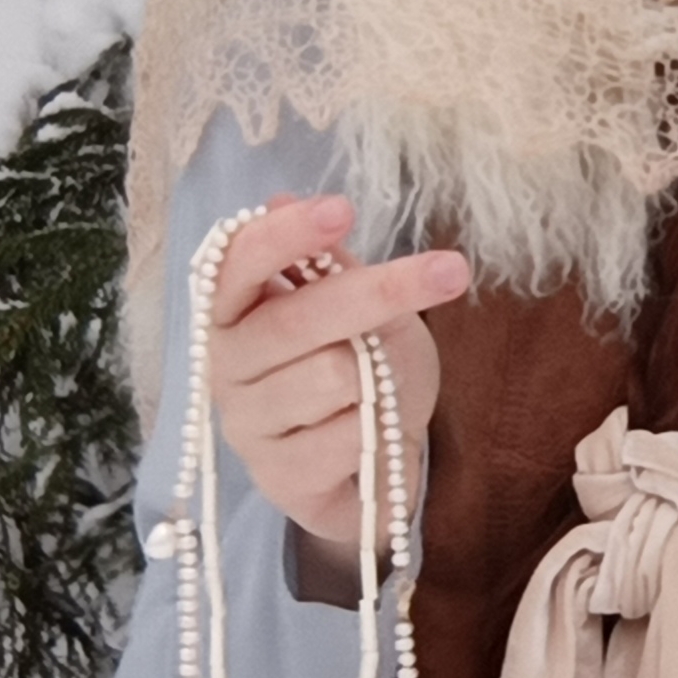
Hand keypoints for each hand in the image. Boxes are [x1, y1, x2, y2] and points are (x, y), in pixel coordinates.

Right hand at [206, 194, 468, 570]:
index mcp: (234, 311)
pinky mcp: (278, 478)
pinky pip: (349, 435)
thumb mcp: (361, 307)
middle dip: (378, 293)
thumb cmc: (365, 371)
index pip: (237, 263)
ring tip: (384, 389)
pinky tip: (375, 436)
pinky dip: (382, 428)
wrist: (381, 463)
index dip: (284, 236)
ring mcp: (247, 425)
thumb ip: (327, 264)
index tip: (341, 210)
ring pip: (333, 376)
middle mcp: (227, 365)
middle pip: (298, 319)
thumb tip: (281, 199)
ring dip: (382, 377)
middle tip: (450, 271)